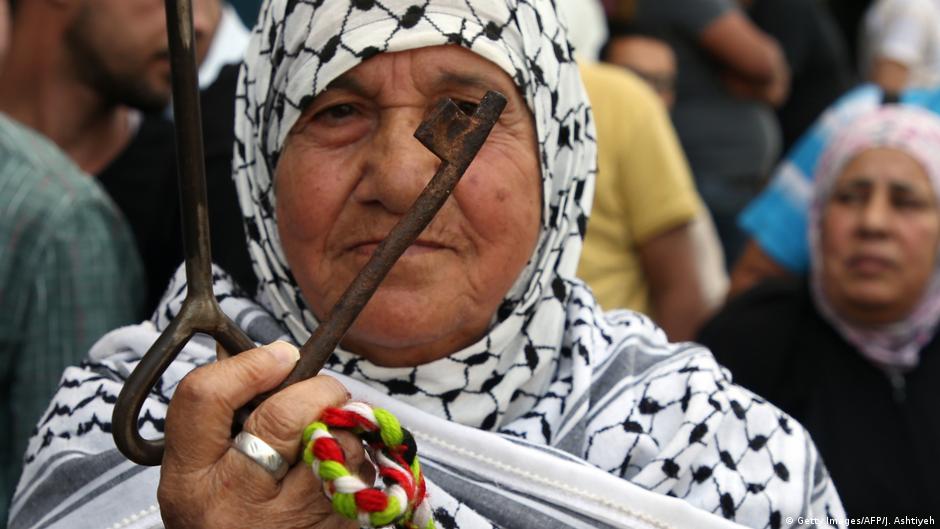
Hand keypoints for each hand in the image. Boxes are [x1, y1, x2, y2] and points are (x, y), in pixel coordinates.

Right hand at [158, 341, 360, 528]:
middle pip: (286, 413)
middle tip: (316, 395)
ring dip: (342, 427)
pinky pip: (363, 468)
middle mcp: (238, 502)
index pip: (207, 399)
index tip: (280, 355)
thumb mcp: (198, 470)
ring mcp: (293, 519)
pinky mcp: (338, 526)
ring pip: (337, 438)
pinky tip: (335, 472)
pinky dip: (357, 458)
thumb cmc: (224, 517)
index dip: (249, 365)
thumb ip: (220, 412)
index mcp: (192, 481)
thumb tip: (264, 354)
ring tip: (322, 442)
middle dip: (314, 390)